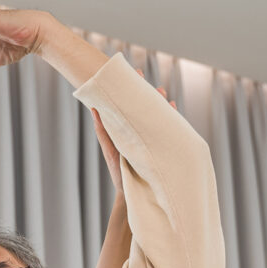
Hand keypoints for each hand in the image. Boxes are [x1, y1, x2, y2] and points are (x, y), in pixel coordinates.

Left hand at [92, 73, 177, 195]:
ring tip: (161, 93)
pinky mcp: (161, 147)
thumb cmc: (119, 174)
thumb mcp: (109, 149)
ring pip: (157, 115)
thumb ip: (103, 130)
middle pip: (145, 107)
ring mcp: (151, 139)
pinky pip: (168, 129)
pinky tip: (172, 108)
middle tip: (146, 80)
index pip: (130, 104)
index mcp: (127, 130)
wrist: (132, 195)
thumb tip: (94, 109)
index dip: (132, 88)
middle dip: (147, 93)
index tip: (133, 72)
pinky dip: (171, 118)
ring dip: (160, 103)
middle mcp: (139, 133)